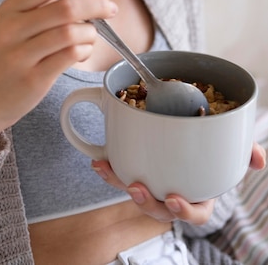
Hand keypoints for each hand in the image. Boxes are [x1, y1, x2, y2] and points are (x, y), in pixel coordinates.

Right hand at [0, 0, 116, 149]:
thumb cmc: (2, 61)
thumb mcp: (9, 27)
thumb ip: (37, 9)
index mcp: (8, 10)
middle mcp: (11, 30)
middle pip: (64, 7)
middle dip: (95, 5)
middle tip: (110, 8)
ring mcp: (21, 55)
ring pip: (70, 32)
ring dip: (90, 32)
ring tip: (91, 35)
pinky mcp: (33, 79)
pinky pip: (69, 56)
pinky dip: (84, 50)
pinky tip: (83, 51)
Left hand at [91, 142, 265, 223]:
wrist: (188, 137)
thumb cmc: (211, 152)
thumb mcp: (231, 150)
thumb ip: (246, 152)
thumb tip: (259, 160)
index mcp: (200, 195)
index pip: (196, 215)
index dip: (184, 210)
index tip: (173, 198)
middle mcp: (175, 196)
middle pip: (160, 210)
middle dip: (147, 203)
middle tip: (137, 188)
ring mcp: (155, 185)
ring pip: (137, 195)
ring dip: (120, 184)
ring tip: (108, 170)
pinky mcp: (137, 171)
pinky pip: (121, 177)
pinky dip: (109, 170)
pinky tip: (99, 160)